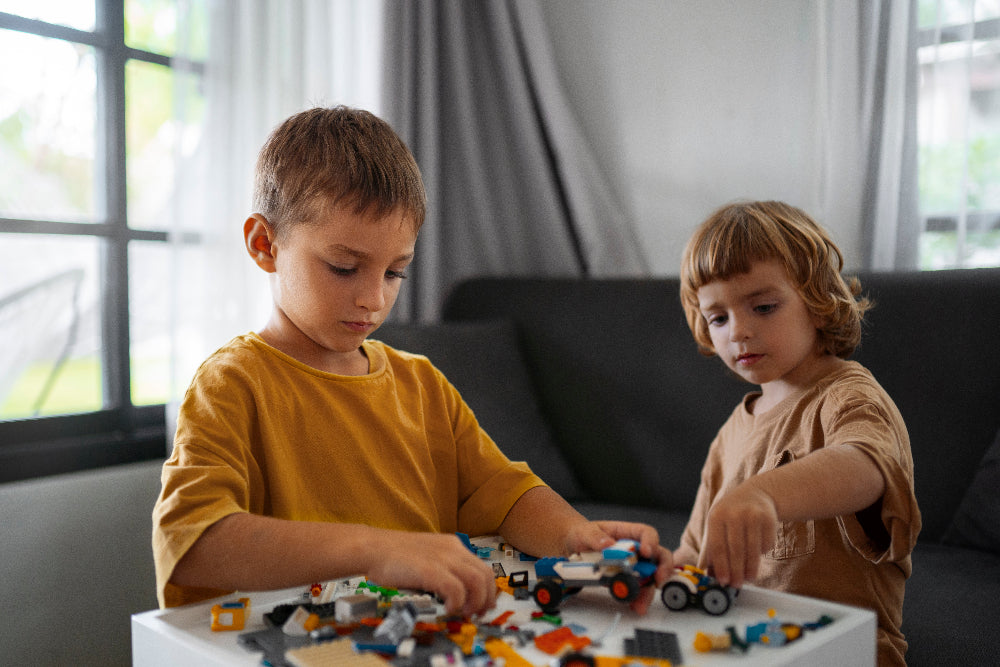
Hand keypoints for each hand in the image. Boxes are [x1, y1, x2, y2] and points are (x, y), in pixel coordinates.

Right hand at [363, 530, 496, 616]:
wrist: (373, 548)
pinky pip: (456, 589)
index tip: (483, 605)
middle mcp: (452, 550)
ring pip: (477, 581)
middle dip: (486, 599)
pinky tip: (447, 609)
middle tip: (476, 614)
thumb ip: (444, 568)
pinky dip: (456, 603)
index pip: (483, 567)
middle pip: (485, 575)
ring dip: (474, 602)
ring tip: (463, 613)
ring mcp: (443, 558)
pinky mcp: (430, 570)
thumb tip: (456, 592)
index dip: (487, 590)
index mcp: (453, 545)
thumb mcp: (428, 556)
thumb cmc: (394, 556)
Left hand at [564, 520, 673, 614]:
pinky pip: (637, 588)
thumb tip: (607, 544)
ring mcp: (633, 565)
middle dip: (663, 568)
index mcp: (627, 533)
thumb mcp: (585, 532)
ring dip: (649, 590)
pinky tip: (634, 605)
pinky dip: (638, 597)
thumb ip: (595, 537)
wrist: (573, 547)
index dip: (651, 542)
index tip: (647, 552)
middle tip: (658, 580)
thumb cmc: (583, 534)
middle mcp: (635, 549)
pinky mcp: (626, 579)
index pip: (646, 533)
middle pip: (657, 555)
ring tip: (641, 603)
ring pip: (650, 576)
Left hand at [698, 480, 777, 587]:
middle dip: (736, 571)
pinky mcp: (769, 518)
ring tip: (749, 577)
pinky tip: (759, 553)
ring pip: (753, 549)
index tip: (723, 581)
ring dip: (751, 567)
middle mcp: (733, 513)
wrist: (756, 494)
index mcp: (716, 516)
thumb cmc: (732, 515)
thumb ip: (712, 548)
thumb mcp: (717, 525)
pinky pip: (766, 543)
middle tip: (737, 584)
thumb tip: (709, 574)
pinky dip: (763, 552)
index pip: (717, 546)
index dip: (720, 566)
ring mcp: (752, 514)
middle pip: (735, 549)